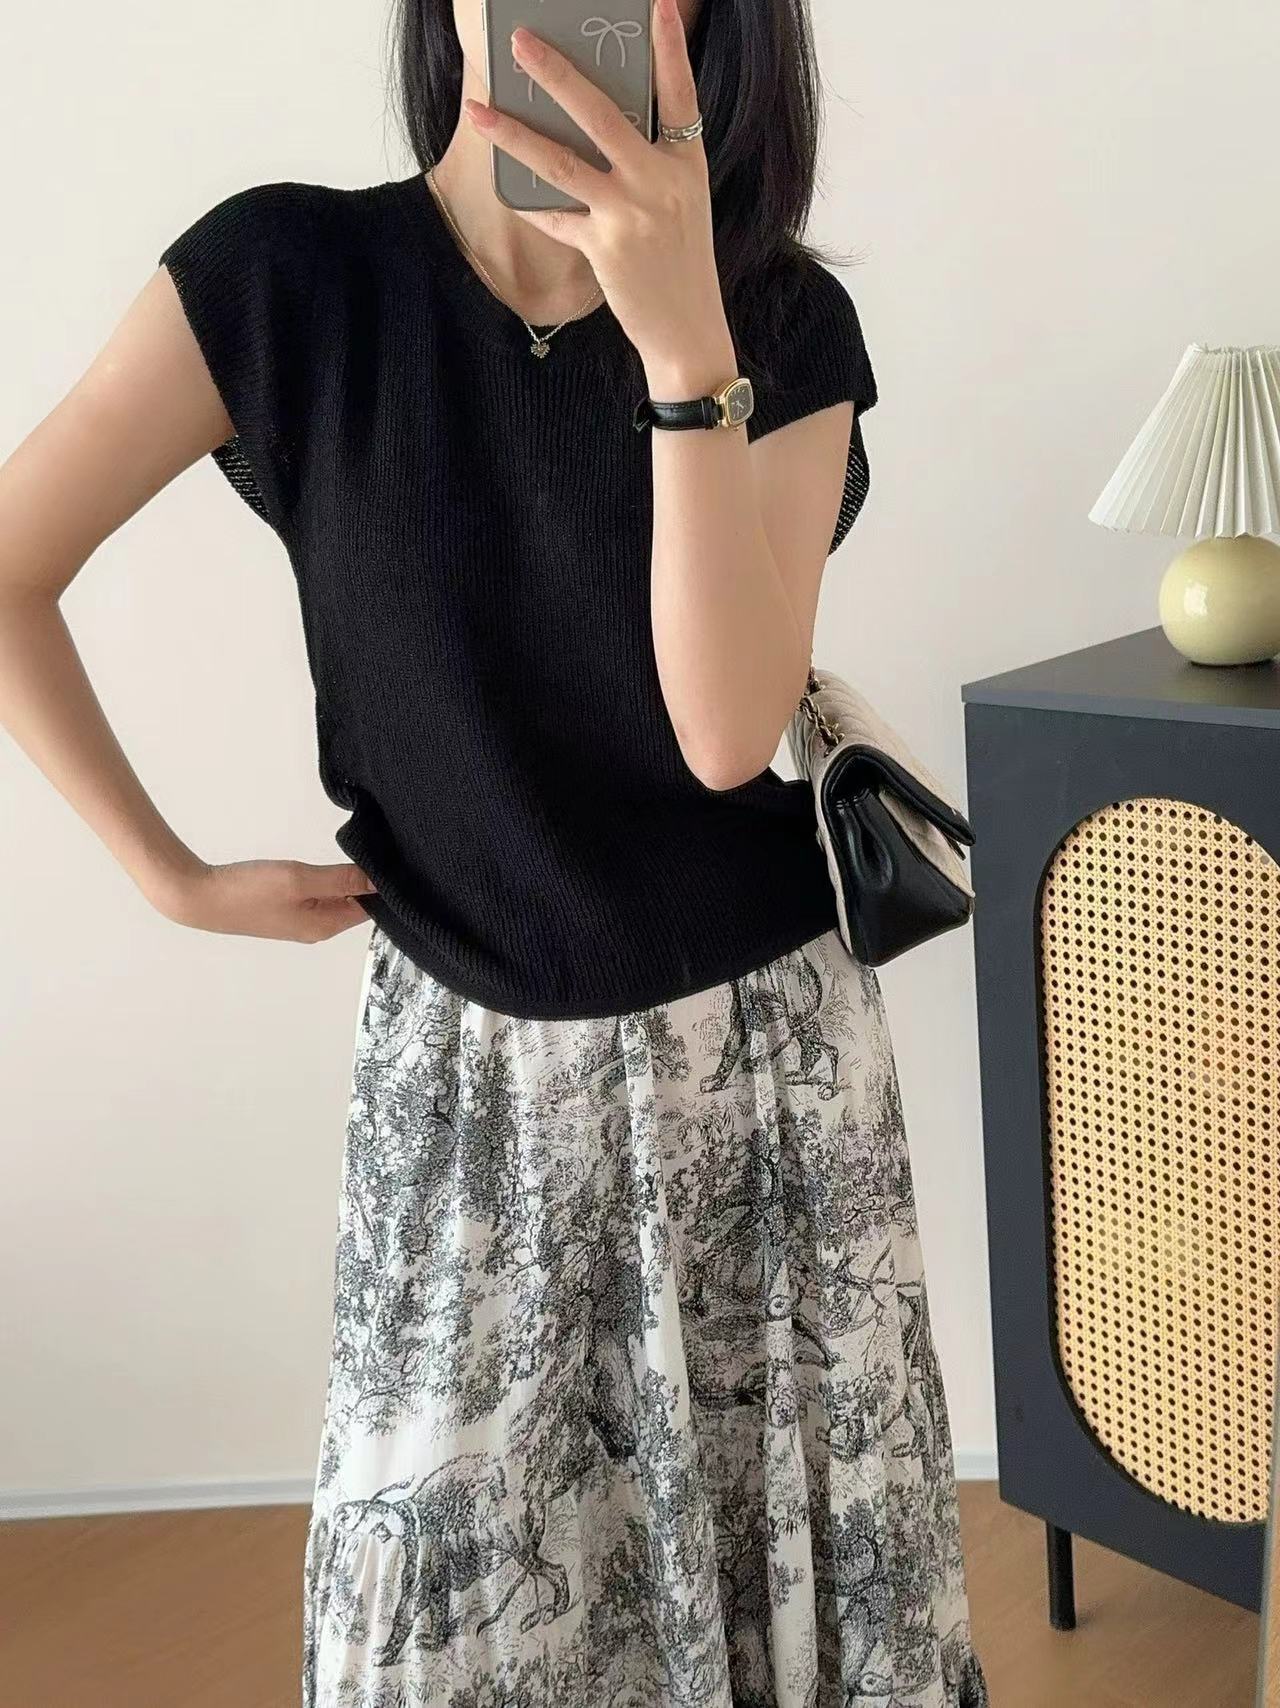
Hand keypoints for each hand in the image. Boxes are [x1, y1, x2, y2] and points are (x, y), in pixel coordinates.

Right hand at [150, 857, 376, 943]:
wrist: (200, 897)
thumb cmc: (248, 891)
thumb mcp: (301, 880)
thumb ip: (341, 880)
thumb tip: (379, 882)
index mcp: (326, 925)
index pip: (371, 908)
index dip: (382, 886)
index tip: (390, 862)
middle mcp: (317, 928)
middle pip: (356, 904)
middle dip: (367, 882)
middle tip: (378, 852)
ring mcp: (300, 920)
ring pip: (336, 898)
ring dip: (345, 879)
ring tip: (356, 855)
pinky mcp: (286, 910)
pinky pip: (317, 896)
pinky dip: (325, 880)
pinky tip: (326, 866)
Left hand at [463, 0, 738, 394]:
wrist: (689, 330)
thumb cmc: (681, 265)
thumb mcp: (680, 205)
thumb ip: (649, 165)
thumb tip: (596, 130)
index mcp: (686, 164)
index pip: (680, 94)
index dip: (668, 47)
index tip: (655, 3)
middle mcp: (659, 182)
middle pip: (602, 114)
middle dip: (556, 74)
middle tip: (521, 43)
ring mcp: (630, 215)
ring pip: (561, 162)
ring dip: (514, 133)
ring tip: (480, 109)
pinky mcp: (604, 248)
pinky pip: (555, 217)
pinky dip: (532, 205)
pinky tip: (508, 187)